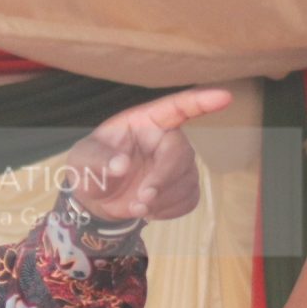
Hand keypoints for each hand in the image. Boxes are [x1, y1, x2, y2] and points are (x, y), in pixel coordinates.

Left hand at [64, 88, 234, 223]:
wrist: (97, 199)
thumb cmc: (90, 168)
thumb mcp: (82, 160)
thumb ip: (97, 160)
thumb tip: (120, 165)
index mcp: (145, 122)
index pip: (176, 107)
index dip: (200, 101)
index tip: (224, 97)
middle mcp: (166, 139)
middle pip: (181, 153)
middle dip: (164, 178)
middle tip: (141, 200)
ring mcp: (177, 164)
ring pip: (187, 180)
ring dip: (162, 200)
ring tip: (135, 207)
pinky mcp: (183, 187)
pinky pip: (189, 199)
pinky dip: (168, 210)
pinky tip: (149, 210)